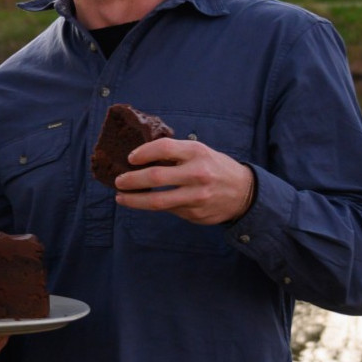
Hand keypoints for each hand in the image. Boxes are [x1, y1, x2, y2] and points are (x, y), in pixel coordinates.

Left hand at [114, 139, 255, 223]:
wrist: (244, 192)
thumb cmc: (215, 167)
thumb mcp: (200, 152)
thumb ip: (175, 154)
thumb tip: (140, 158)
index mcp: (197, 152)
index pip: (163, 148)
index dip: (143, 152)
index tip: (130, 158)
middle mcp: (197, 173)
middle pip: (155, 177)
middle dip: (131, 180)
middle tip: (118, 181)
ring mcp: (196, 196)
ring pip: (157, 201)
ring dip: (134, 200)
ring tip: (121, 197)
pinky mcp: (195, 213)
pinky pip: (168, 210)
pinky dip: (153, 205)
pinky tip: (144, 202)